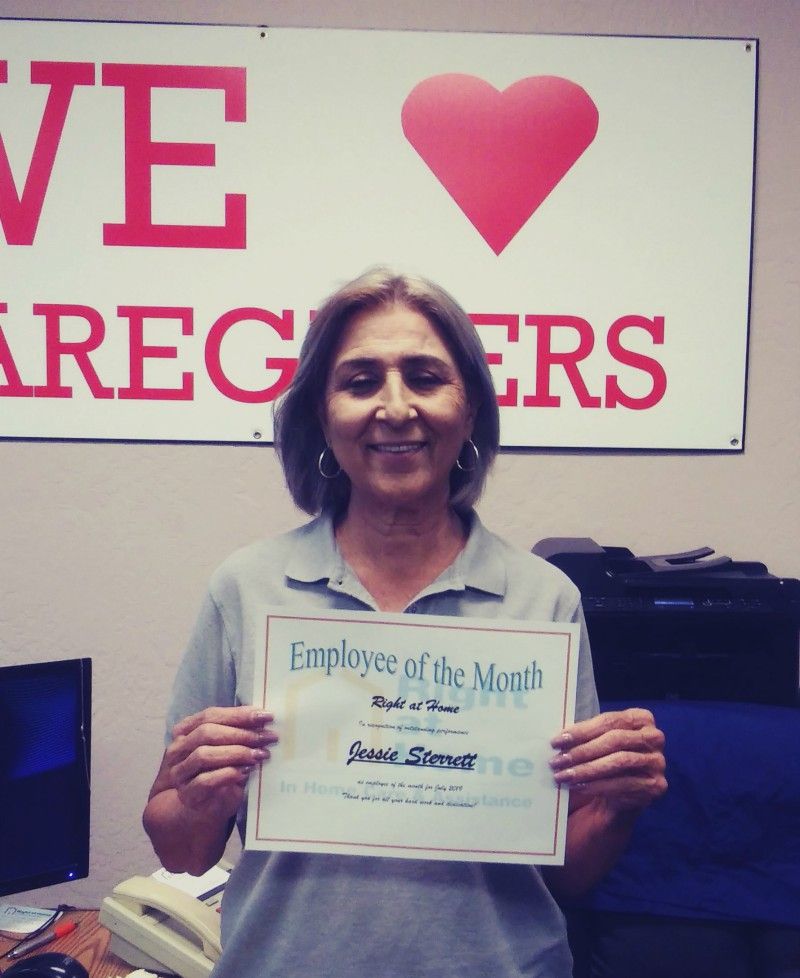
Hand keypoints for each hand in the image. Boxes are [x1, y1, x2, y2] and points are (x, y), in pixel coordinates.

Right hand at [163, 705, 277, 822]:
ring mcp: (180, 772)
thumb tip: (264, 720)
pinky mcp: (187, 794)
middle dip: (240, 733)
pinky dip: (227, 774)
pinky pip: (205, 780)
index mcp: (187, 731)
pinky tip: (245, 772)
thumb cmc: (220, 772)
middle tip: (266, 737)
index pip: (210, 715)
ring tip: (258, 755)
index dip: (239, 714)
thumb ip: (238, 733)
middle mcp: (178, 749)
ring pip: (203, 755)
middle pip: (206, 733)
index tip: (266, 716)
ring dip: (235, 753)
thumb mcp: (229, 748)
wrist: (207, 807)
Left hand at [549, 708, 666, 814]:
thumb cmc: (607, 758)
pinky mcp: (656, 785)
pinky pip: (623, 784)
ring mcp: (658, 762)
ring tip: (563, 776)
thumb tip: (559, 739)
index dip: (581, 731)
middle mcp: (655, 737)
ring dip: (586, 770)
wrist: (623, 793)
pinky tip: (578, 786)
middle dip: (582, 751)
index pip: (609, 721)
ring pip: (618, 762)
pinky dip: (597, 785)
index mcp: (641, 718)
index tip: (556, 741)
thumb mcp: (599, 741)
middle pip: (615, 740)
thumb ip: (586, 735)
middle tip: (557, 761)